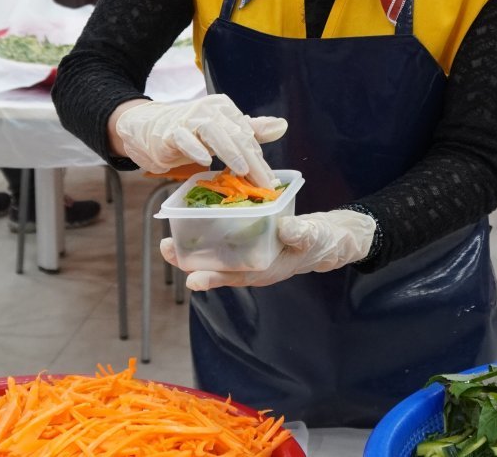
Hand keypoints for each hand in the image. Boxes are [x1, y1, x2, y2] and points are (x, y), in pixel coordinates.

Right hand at [113, 94, 285, 183]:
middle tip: (263, 183)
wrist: (150, 130)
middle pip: (236, 134)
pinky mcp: (170, 132)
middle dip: (252, 160)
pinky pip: (184, 138)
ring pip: (214, 131)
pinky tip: (205, 162)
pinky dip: (195, 149)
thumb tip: (283, 126)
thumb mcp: (223, 133)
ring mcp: (189, 119)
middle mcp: (209, 110)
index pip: (248, 135)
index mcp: (225, 109)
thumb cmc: (191, 133)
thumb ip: (251, 131)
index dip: (260, 159)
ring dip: (229, 151)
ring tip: (243, 170)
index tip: (270, 182)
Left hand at [162, 209, 375, 288]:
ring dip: (195, 247)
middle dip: (191, 260)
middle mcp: (255, 264)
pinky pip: (227, 238)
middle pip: (218, 266)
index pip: (237, 276)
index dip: (214, 277)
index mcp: (268, 269)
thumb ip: (302, 233)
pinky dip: (211, 231)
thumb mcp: (317, 235)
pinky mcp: (252, 238)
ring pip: (218, 253)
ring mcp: (252, 252)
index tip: (191, 279)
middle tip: (165, 248)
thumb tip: (284, 228)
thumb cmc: (325, 239)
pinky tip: (198, 217)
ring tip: (170, 238)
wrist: (331, 236)